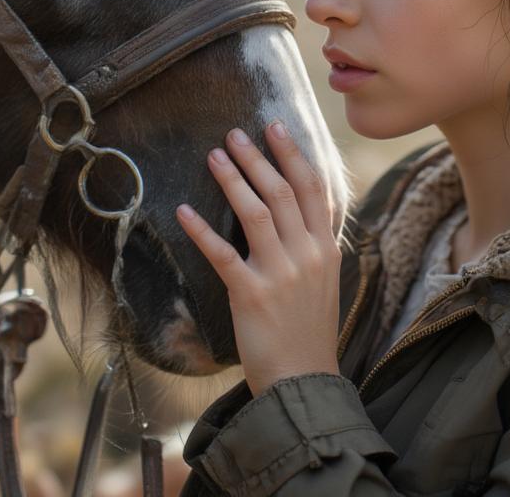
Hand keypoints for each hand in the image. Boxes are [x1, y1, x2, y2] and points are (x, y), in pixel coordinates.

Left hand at [176, 121, 341, 396]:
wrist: (304, 383)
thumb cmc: (309, 331)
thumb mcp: (324, 282)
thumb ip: (312, 244)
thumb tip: (298, 211)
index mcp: (325, 249)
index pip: (313, 189)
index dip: (293, 154)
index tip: (277, 127)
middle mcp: (307, 255)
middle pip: (282, 192)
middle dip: (258, 158)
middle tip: (235, 133)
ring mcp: (280, 274)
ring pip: (256, 213)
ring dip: (233, 180)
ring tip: (214, 156)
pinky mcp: (251, 295)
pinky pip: (223, 253)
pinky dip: (202, 230)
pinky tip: (184, 212)